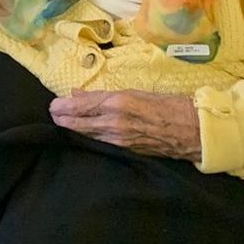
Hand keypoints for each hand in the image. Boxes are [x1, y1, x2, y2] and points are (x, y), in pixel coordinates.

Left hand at [49, 89, 200, 161]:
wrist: (192, 130)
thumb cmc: (165, 104)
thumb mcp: (132, 92)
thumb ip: (102, 95)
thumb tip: (76, 94)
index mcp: (116, 103)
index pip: (79, 107)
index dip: (61, 107)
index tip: (53, 105)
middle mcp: (114, 123)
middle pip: (77, 125)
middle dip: (61, 120)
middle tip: (52, 115)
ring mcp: (119, 140)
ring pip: (86, 137)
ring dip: (71, 130)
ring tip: (61, 124)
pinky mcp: (125, 152)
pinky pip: (99, 145)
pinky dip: (87, 139)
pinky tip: (81, 136)